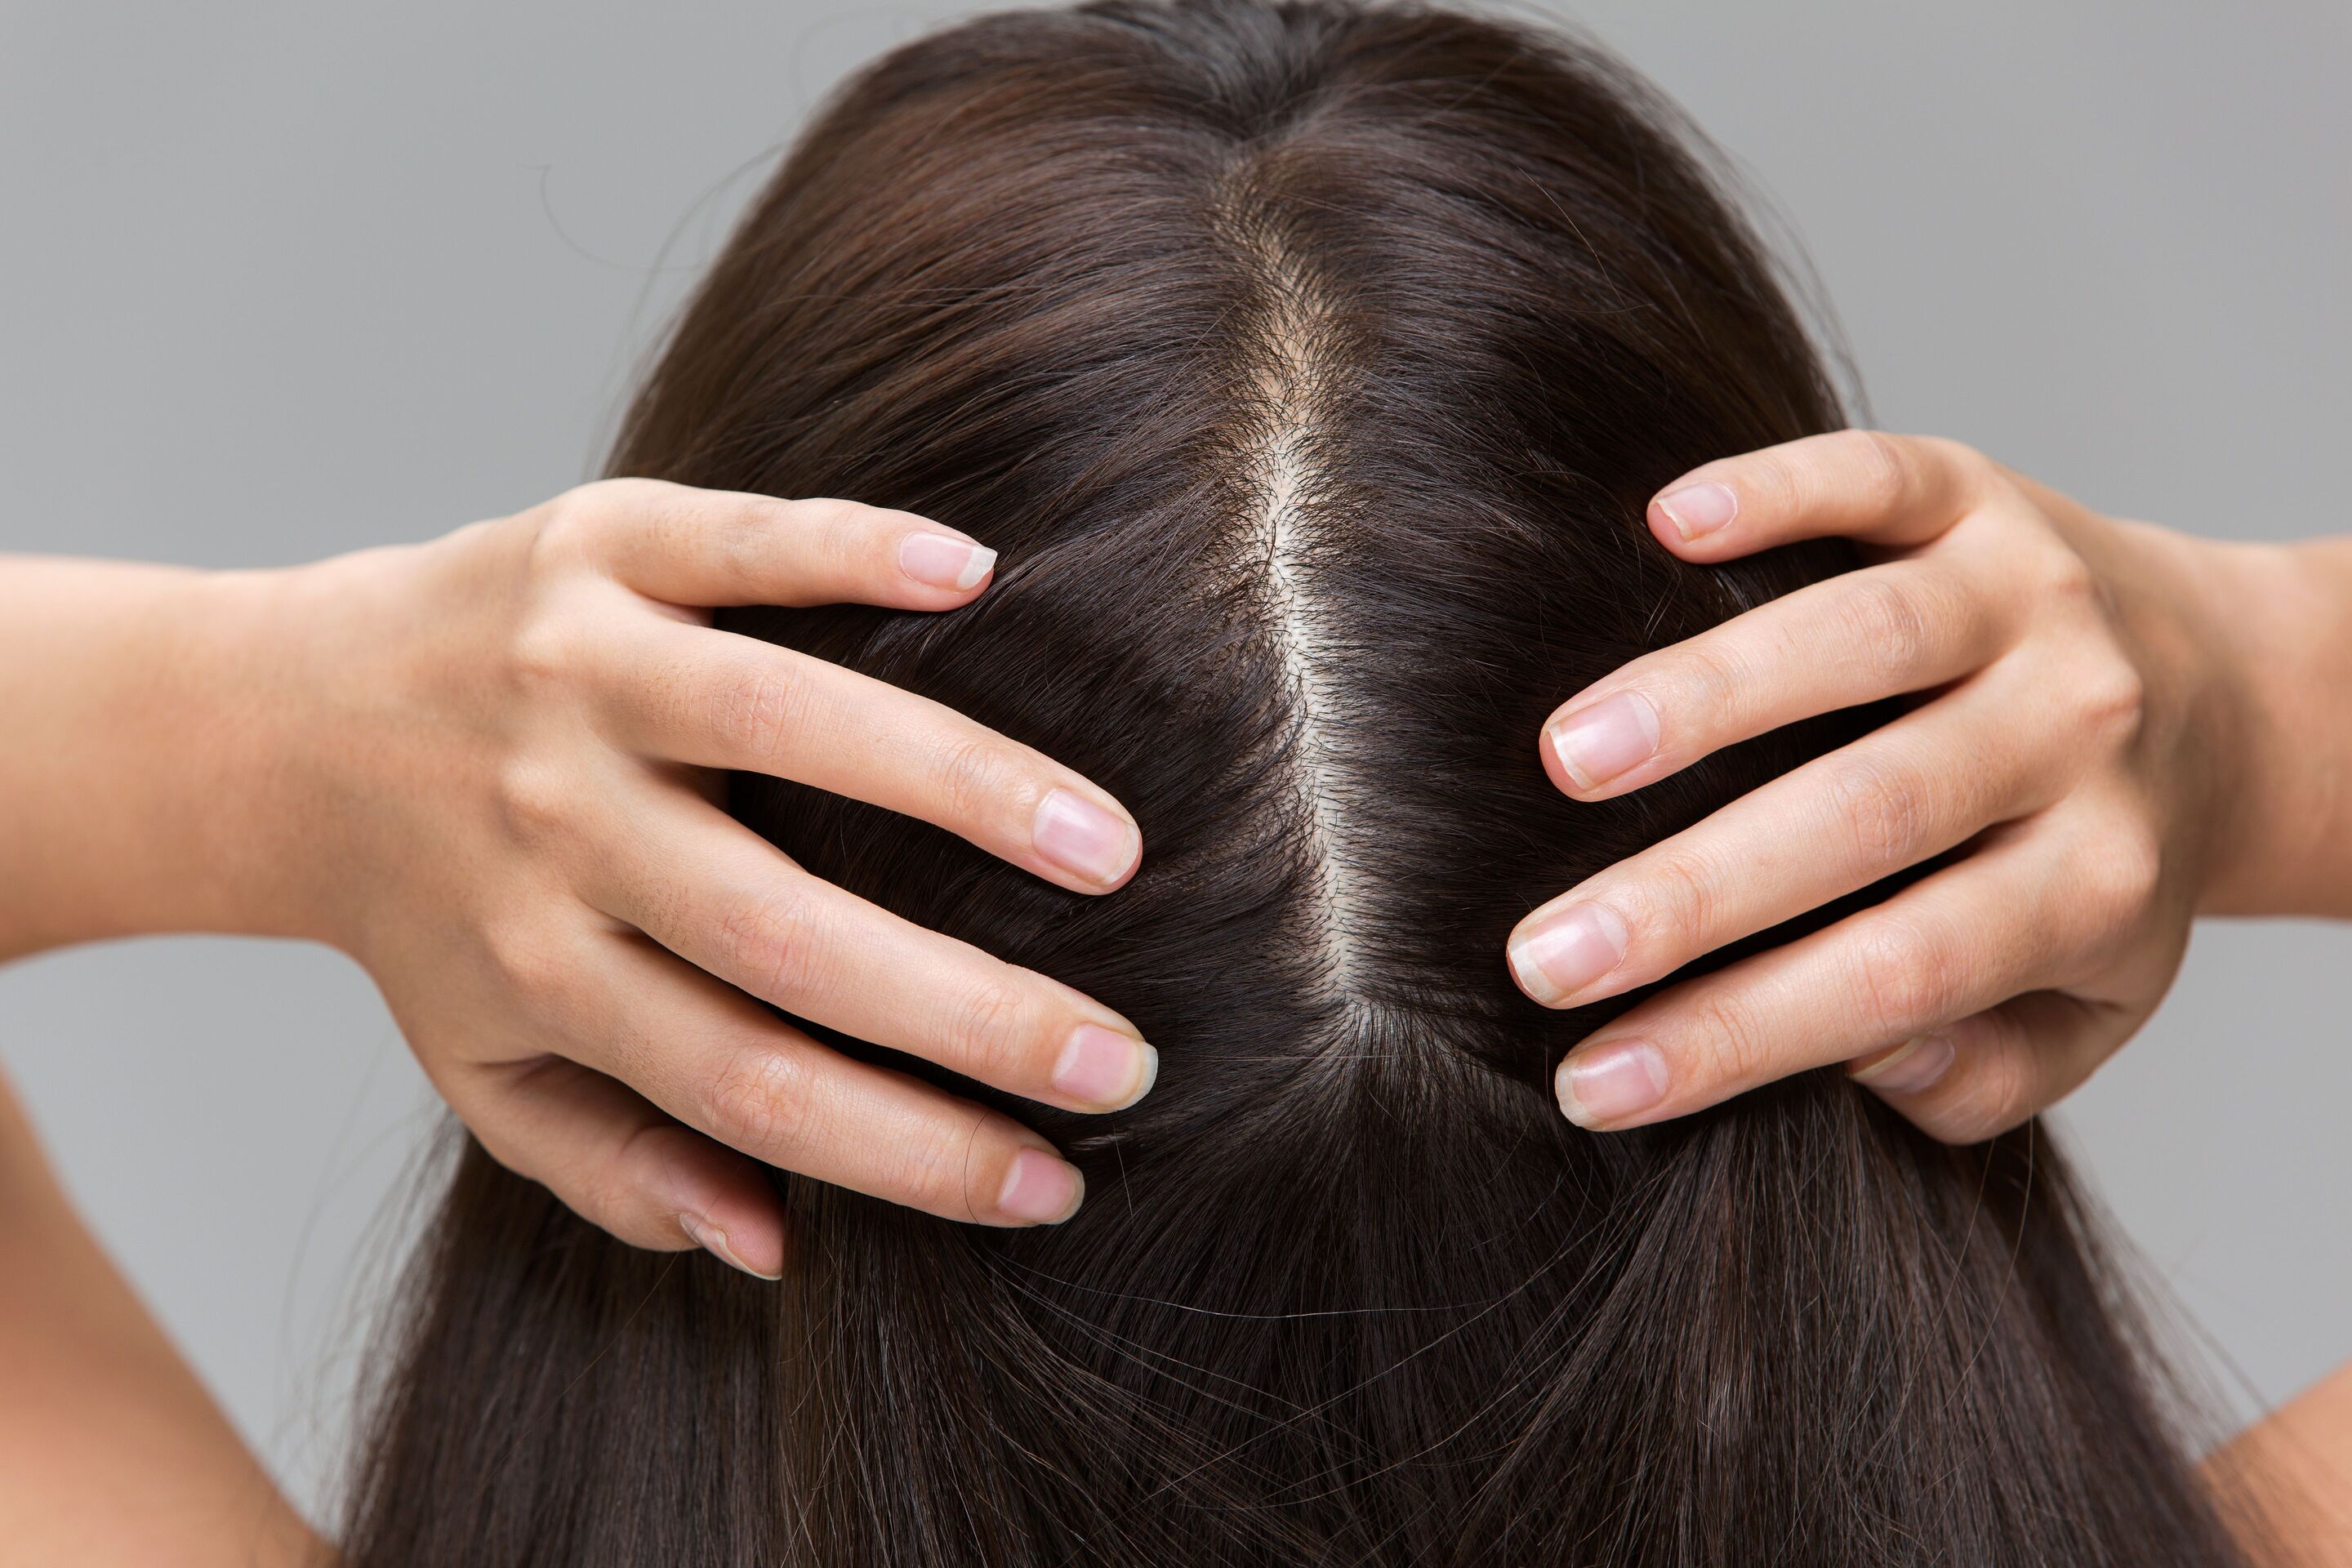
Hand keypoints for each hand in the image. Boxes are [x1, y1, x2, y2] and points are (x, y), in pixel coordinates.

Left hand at [269, 481, 1152, 1273]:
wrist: (287, 721)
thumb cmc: (432, 914)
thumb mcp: (487, 1070)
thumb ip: (616, 1170)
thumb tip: (773, 1247)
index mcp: (543, 970)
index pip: (749, 1087)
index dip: (907, 1152)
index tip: (1048, 1187)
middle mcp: (556, 828)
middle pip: (784, 937)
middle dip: (971, 1012)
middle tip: (1122, 1058)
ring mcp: (573, 675)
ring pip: (783, 727)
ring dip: (961, 786)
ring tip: (1110, 848)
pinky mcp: (590, 548)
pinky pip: (734, 545)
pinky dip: (854, 554)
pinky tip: (978, 577)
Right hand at [1504, 431, 2281, 1141]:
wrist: (2228, 688)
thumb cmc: (2101, 868)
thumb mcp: (2092, 1009)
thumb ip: (1985, 1074)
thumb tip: (1863, 1057)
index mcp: (2096, 881)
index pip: (1902, 974)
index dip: (1740, 1036)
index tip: (1594, 1084)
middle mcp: (2076, 732)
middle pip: (1872, 816)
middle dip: (1693, 895)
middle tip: (1542, 957)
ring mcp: (2030, 597)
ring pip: (1867, 641)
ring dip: (1707, 699)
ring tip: (1565, 761)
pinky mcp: (1981, 493)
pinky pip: (1881, 480)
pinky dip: (1776, 490)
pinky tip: (1663, 522)